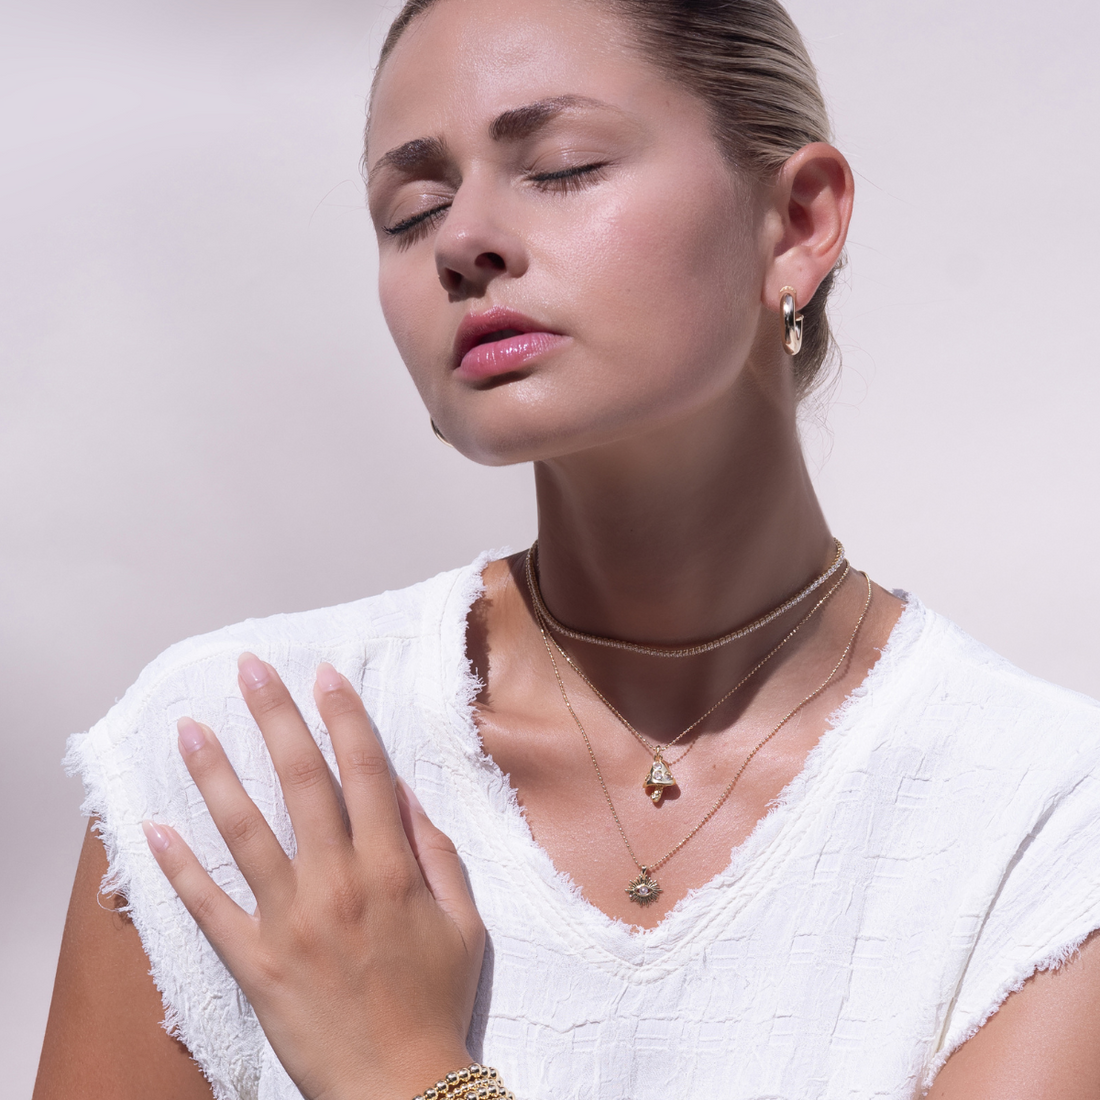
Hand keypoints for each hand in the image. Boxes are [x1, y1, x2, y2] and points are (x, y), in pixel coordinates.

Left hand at [142, 654, 484, 1099]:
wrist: (403, 1086)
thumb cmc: (437, 999)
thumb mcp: (463, 919)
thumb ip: (435, 850)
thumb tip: (403, 791)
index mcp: (392, 869)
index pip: (364, 773)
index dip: (344, 718)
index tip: (323, 674)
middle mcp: (338, 882)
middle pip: (301, 783)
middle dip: (276, 718)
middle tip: (250, 671)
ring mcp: (291, 921)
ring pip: (247, 832)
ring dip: (216, 775)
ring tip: (191, 727)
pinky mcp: (256, 963)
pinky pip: (210, 908)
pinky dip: (179, 868)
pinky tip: (152, 828)